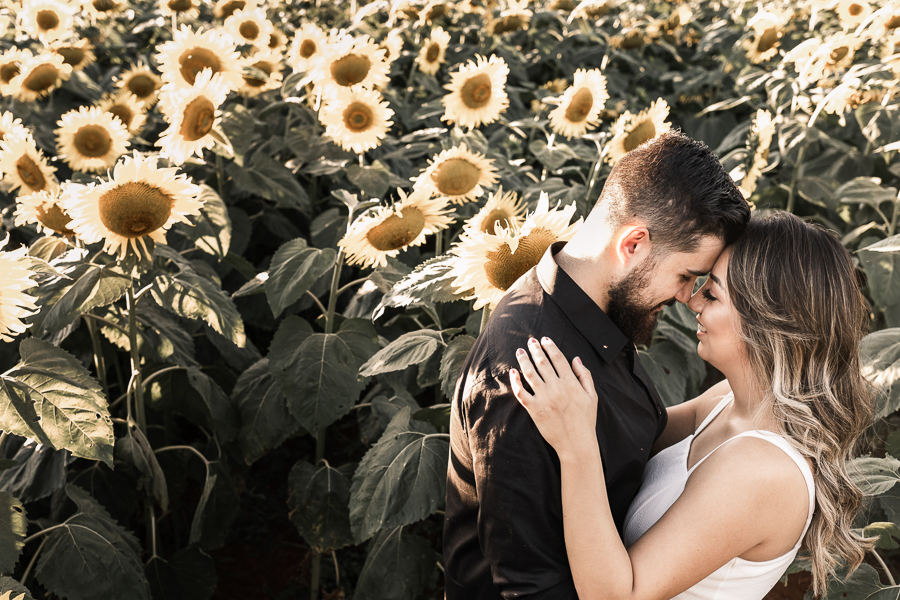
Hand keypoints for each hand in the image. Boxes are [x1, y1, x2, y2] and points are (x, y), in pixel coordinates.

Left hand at [510, 337, 598, 459]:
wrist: (576, 443)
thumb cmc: (586, 420)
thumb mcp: (592, 396)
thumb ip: (585, 376)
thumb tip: (576, 359)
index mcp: (571, 383)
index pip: (558, 359)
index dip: (550, 347)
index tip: (545, 339)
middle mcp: (556, 388)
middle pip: (542, 363)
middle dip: (535, 350)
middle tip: (530, 341)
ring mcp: (544, 398)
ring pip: (530, 374)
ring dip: (524, 360)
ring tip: (520, 351)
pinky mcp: (534, 409)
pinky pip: (521, 393)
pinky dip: (516, 381)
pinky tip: (513, 372)